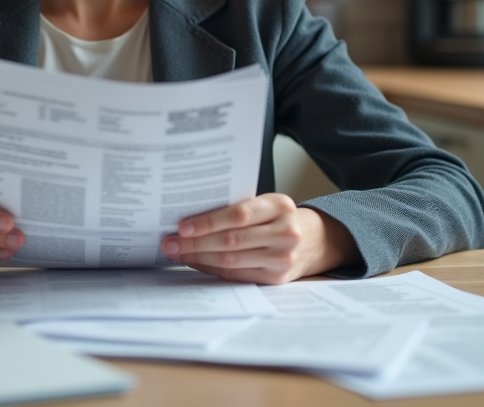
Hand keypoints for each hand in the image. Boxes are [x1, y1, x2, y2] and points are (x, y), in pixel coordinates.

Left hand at [159, 194, 360, 284]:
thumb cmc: (278, 218)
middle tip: (169, 242)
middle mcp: (285, 232)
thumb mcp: (266, 205)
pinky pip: (236, 274)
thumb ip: (238, 208)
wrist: (314, 241)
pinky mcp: (276, 278)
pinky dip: (211, 268)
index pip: (239, 215)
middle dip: (195, 242)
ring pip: (231, 260)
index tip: (182, 226)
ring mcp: (282, 258)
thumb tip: (190, 218)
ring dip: (198, 257)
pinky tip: (195, 262)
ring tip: (176, 252)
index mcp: (280, 205)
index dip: (208, 221)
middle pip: (231, 240)